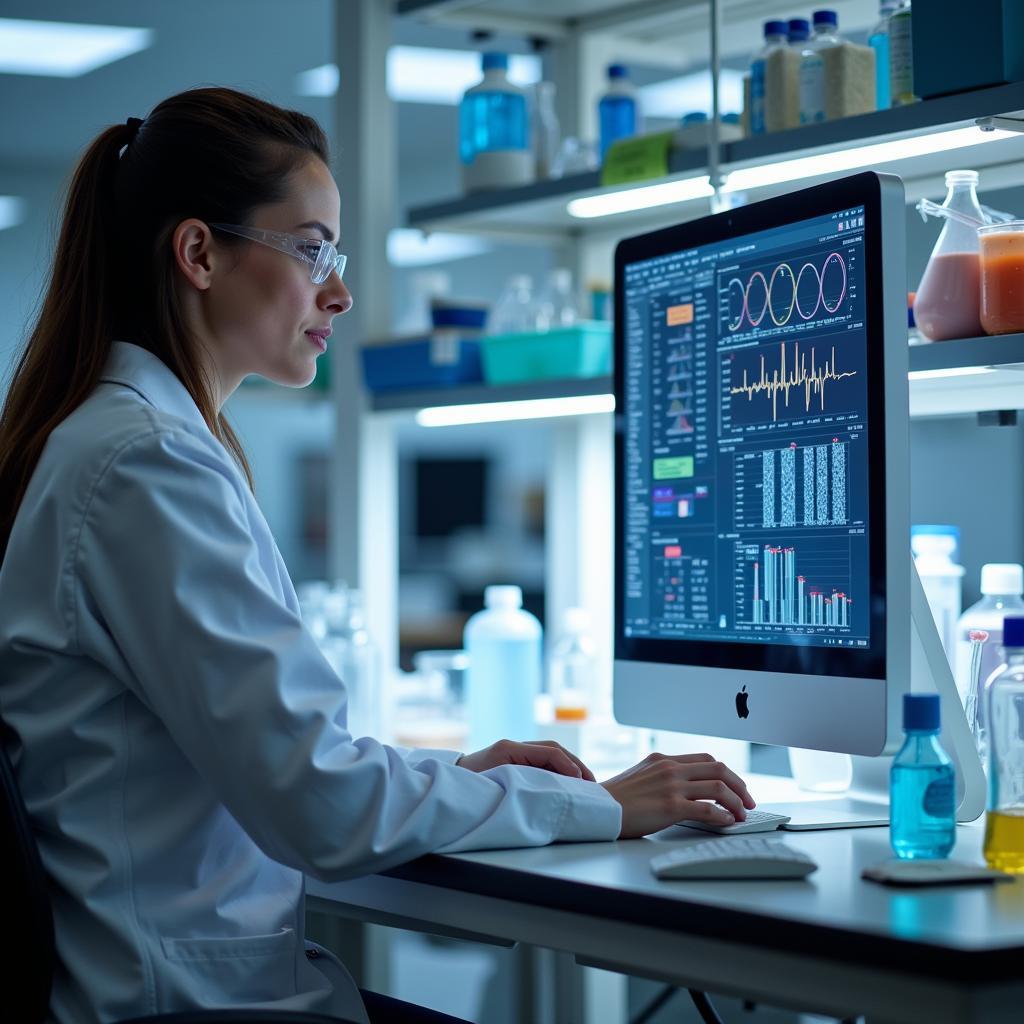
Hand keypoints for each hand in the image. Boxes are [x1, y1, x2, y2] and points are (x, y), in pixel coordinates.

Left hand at [457, 739, 595, 781]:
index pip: (548, 751)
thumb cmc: (466, 787)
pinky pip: (543, 760)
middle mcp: (514, 746)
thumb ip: (517, 785)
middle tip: (592, 783)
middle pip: (554, 749)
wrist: (446, 782)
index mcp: (509, 749)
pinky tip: (568, 783)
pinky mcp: (516, 759)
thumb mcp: (492, 786)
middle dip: (575, 764)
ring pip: (551, 753)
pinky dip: (559, 769)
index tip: (581, 781)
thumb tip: (547, 793)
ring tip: (586, 784)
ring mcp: (515, 751)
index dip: (568, 765)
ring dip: (570, 766)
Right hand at [600, 752, 755, 838]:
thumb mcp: (642, 775)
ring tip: (741, 815)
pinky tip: (726, 822)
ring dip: (736, 803)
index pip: (706, 759)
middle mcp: (670, 768)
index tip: (736, 787)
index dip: (727, 773)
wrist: (599, 809)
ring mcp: (671, 786)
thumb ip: (664, 776)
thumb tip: (689, 789)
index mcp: (664, 759)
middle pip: (719, 769)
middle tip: (748, 801)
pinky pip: (707, 809)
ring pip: (719, 787)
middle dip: (740, 786)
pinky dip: (723, 816)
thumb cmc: (617, 799)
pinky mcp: (670, 807)